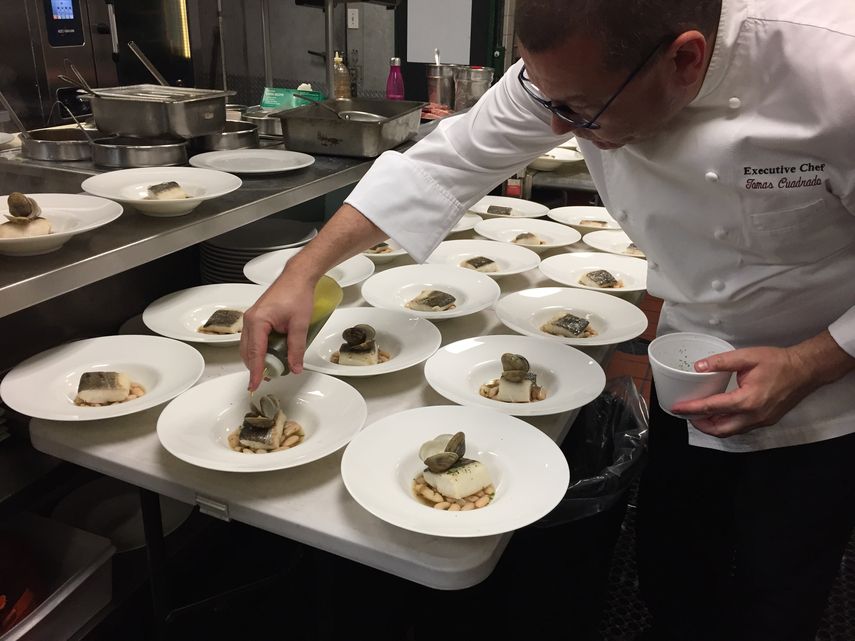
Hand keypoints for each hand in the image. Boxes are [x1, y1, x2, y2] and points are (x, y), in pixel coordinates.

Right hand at [240, 279, 314, 390]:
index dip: (255, 371)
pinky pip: (253, 339)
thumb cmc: (297, 294)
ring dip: (257, 359)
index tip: (255, 384)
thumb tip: (295, 367)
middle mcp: (249, 320)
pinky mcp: (256, 318)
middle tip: (267, 378)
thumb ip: (297, 348)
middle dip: (255, 367)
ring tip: (270, 368)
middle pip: (247, 351)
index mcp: (257, 321)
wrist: (297, 278)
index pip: (255, 353)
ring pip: (249, 346)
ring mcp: (251, 318)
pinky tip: (270, 355)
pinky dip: (259, 350)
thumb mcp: (300, 324)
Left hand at [670, 346, 818, 436]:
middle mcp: (754, 416)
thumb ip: (722, 361)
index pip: (712, 408)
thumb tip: (698, 366)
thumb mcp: (748, 357)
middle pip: (720, 429)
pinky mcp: (766, 421)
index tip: (676, 408)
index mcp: (747, 400)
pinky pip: (741, 428)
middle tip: (686, 414)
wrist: (805, 370)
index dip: (692, 409)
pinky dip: (726, 424)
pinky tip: (719, 415)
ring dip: (713, 426)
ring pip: (731, 431)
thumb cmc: (778, 362)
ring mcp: (761, 421)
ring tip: (699, 415)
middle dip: (700, 424)